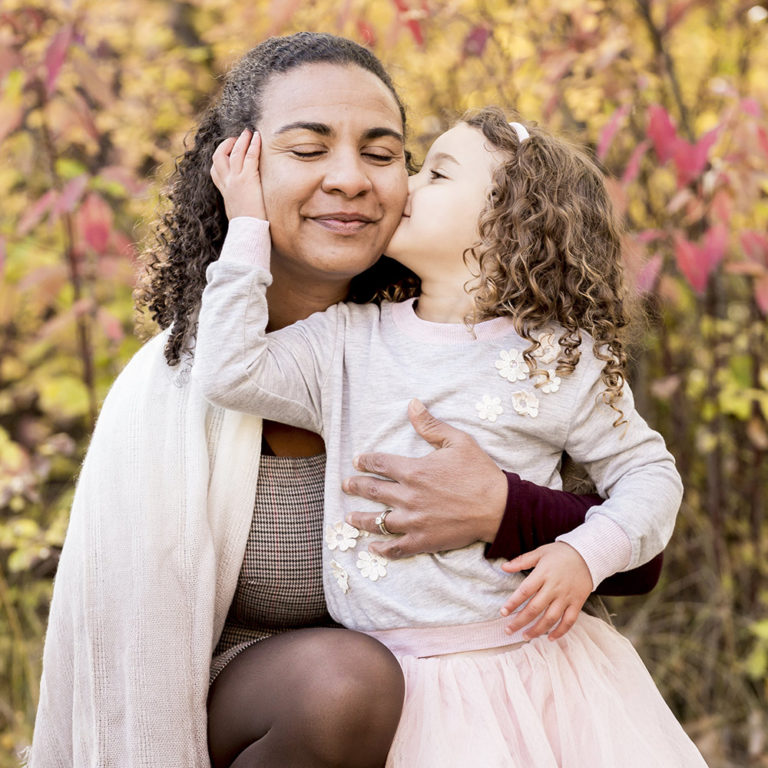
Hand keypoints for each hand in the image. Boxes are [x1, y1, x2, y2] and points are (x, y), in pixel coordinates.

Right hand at [210, 129, 265, 219]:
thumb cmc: (245, 226)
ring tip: (249, 132)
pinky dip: (254, 145)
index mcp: (223, 191)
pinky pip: (250, 157)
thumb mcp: (235, 212)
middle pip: (219, 156)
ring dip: (242, 140)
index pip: (214, 170)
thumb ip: (236, 203)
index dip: (220, 158)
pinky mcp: (248, 179)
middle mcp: (227, 183)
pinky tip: (258, 138)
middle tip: (237, 138)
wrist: (247, 231)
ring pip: (234, 152)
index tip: (228, 152)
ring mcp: (236, 180)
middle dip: (226, 144)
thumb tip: (240, 205)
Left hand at [342, 399, 507, 558]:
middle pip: (373, 490)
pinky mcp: (423, 540)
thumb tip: (412, 404)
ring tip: (349, 518)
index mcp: (414, 471)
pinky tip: (373, 547)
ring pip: (378, 521)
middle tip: (345, 485)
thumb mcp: (457, 441)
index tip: (358, 461)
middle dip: (356, 486)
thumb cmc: (479, 472)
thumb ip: (430, 425)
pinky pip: (396, 547)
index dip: (366, 461)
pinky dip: (382, 548)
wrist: (499, 507)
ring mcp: (414, 521)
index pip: (380, 464)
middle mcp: (408, 496)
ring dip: (361, 519)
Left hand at [500, 542, 591, 640]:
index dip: (513, 603)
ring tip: (526, 636)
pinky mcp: (577, 603)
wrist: (588, 554)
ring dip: (537, 630)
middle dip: (520, 621)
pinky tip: (550, 638)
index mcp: (543, 574)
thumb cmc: (561, 553)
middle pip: (535, 608)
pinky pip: (569, 621)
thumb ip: (521, 561)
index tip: (503, 613)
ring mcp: (566, 596)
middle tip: (509, 630)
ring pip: (550, 618)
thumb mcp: (540, 552)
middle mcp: (554, 587)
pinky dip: (560, 632)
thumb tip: (503, 567)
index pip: (525, 591)